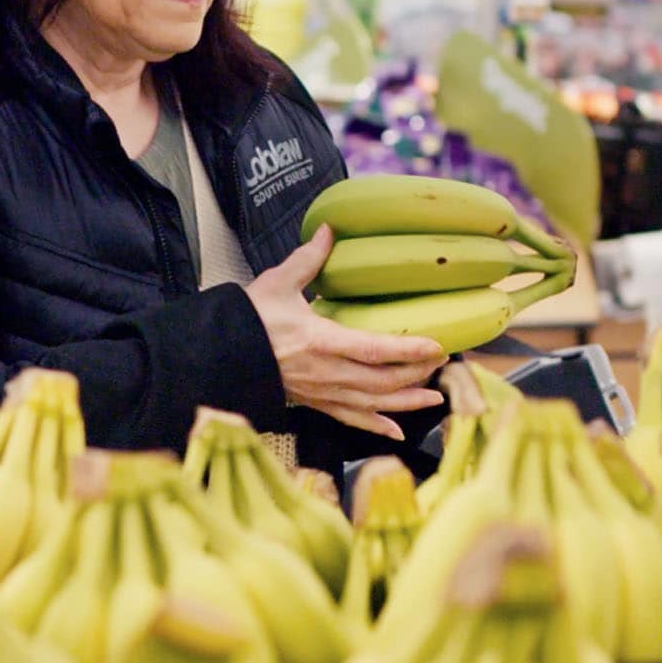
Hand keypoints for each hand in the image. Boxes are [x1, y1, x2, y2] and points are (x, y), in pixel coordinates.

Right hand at [244, 224, 448, 439]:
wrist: (221, 353)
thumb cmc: (248, 319)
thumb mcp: (277, 283)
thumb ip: (308, 259)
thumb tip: (329, 231)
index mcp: (321, 341)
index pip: (375, 349)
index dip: (409, 350)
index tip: (437, 346)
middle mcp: (326, 373)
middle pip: (382, 381)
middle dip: (415, 374)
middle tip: (441, 363)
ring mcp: (321, 392)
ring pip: (372, 404)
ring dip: (406, 403)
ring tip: (436, 399)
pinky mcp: (314, 402)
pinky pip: (350, 419)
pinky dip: (375, 426)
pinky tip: (396, 432)